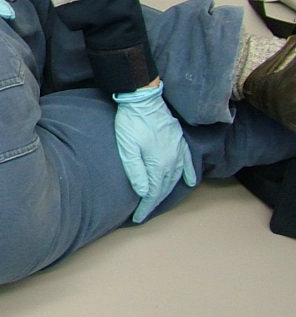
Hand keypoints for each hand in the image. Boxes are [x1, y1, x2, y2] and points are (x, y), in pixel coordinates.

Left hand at [113, 81, 197, 222]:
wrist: (143, 98)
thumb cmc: (130, 122)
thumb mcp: (127, 147)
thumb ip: (135, 170)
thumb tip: (144, 192)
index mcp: (159, 163)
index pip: (153, 192)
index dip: (146, 207)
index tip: (137, 218)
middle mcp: (172, 160)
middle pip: (164, 187)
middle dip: (154, 202)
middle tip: (144, 212)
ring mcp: (178, 150)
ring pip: (175, 177)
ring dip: (168, 191)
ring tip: (159, 201)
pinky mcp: (179, 141)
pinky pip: (187, 162)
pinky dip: (189, 174)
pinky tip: (190, 182)